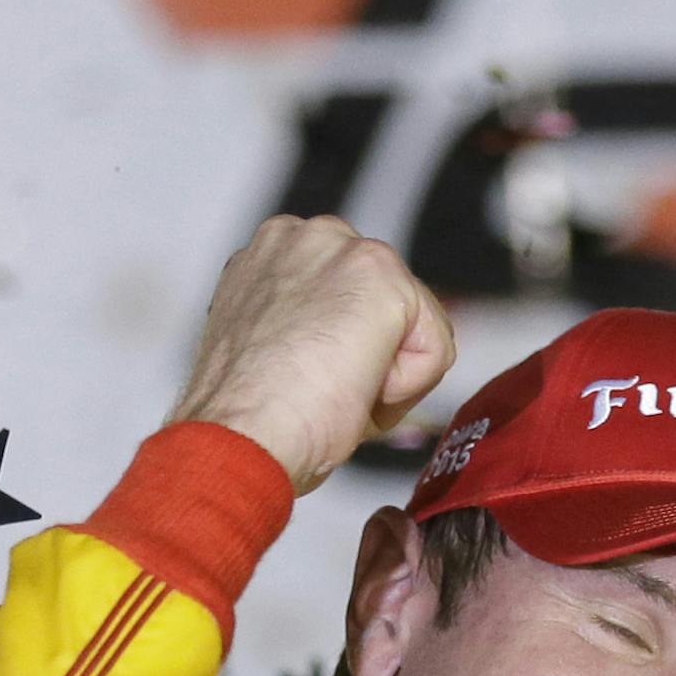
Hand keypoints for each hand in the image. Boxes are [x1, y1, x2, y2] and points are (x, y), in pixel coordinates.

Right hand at [165, 215, 456, 494]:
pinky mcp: (384, 279)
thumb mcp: (267, 350)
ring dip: (385, 372)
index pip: (349, 301)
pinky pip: (434, 350)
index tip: (300, 380)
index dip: (337, 357)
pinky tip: (353, 392)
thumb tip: (342, 347)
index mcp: (274, 252)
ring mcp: (348, 251)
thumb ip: (305, 325)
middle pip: (387, 307)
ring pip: (413, 326)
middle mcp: (310, 236)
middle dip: (368, 356)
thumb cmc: (244, 421)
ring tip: (331, 392)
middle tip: (318, 392)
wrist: (240, 439)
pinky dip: (406, 389)